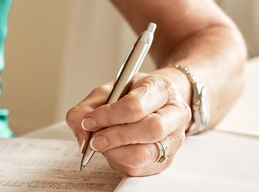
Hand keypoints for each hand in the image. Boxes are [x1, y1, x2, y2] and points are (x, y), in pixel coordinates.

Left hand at [65, 72, 191, 175]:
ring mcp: (174, 138)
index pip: (136, 105)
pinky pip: (142, 170)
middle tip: (95, 140)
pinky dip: (121, 163)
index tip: (89, 121)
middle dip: (116, 137)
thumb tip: (83, 138)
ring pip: (146, 154)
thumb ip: (86, 109)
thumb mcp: (107, 92)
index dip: (108, 116)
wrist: (154, 102)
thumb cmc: (132, 95)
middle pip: (150, 130)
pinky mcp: (168, 159)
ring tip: (103, 145)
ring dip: (116, 153)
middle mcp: (175, 113)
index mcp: (161, 89)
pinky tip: (114, 151)